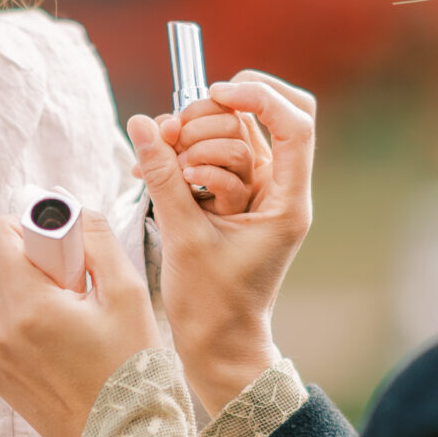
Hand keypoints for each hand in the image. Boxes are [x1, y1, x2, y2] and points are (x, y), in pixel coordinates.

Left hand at [0, 211, 160, 436]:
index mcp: (28, 307)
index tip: (61, 244)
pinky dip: (21, 313)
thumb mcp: (128, 294)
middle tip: (67, 274)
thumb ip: (97, 240)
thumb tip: (72, 211)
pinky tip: (59, 336)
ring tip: (68, 311)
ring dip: (23, 282)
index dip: (27, 225)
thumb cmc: (132, 372)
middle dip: (24, 249)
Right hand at [130, 71, 314, 415]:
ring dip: (191, 141)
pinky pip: (212, 155)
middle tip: (170, 143)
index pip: (295, 124)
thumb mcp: (183, 236)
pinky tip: (152, 166)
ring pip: (230, 134)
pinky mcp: (232, 196)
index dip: (259, 96)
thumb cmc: (211, 304)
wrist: (215, 343)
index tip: (216, 94)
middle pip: (256, 121)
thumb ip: (164, 176)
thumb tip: (142, 124)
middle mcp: (278, 190)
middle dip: (209, 122)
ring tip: (161, 167)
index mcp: (287, 203)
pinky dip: (183, 155)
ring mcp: (256, 192)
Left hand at [156, 98, 257, 215]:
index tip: (171, 126)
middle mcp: (237, 161)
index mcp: (223, 141)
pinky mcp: (235, 210)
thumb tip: (152, 123)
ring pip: (239, 151)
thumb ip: (160, 142)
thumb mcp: (161, 167)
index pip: (225, 108)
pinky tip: (187, 180)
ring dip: (202, 151)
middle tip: (173, 147)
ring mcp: (240, 185)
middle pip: (234, 123)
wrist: (178, 248)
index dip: (197, 109)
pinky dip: (205, 175)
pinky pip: (232, 185)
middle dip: (196, 128)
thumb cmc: (170, 205)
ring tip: (181, 167)